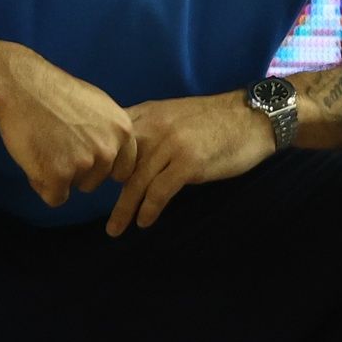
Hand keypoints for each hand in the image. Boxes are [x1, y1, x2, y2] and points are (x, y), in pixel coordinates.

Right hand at [0, 49, 136, 208]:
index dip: (101, 167)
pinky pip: (55, 198)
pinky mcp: (59, 175)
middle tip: (56, 146)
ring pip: (74, 187)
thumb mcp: (99, 105)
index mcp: (123, 130)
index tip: (84, 158)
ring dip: (59, 177)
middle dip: (76, 171)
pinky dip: (43, 184)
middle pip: (96, 181)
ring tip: (45, 148)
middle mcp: (109, 149)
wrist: (23, 86)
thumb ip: (109, 132)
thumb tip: (113, 154)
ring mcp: (85, 163)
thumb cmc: (55, 92)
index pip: (123, 169)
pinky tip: (35, 160)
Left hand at [107, 90, 275, 235]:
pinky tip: (144, 222)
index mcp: (148, 113)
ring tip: (115, 229)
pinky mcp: (188, 163)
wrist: (253, 117)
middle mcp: (154, 126)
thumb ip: (150, 130)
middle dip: (103, 189)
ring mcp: (171, 145)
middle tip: (94, 212)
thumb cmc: (215, 120)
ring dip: (123, 210)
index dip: (98, 162)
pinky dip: (148, 210)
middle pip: (118, 164)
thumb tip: (127, 156)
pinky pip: (159, 192)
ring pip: (136, 182)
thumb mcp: (175, 114)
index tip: (88, 182)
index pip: (111, 139)